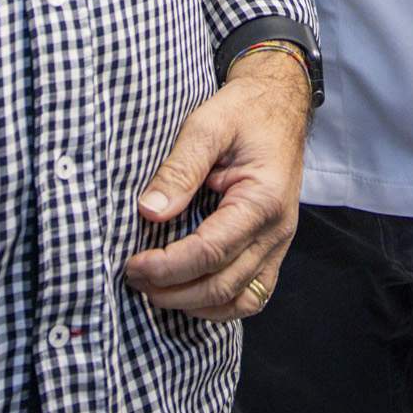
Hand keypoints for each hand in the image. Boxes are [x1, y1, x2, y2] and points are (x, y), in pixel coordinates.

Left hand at [121, 49, 308, 319]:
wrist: (279, 106)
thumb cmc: (242, 113)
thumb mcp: (207, 125)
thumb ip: (180, 169)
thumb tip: (149, 213)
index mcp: (262, 200)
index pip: (211, 252)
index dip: (168, 267)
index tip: (133, 265)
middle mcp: (277, 230)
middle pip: (222, 285)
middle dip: (172, 290)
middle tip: (133, 278)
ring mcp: (279, 244)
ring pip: (239, 302)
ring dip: (193, 304)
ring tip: (156, 290)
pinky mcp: (274, 249)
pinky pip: (252, 295)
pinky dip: (219, 305)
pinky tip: (188, 293)